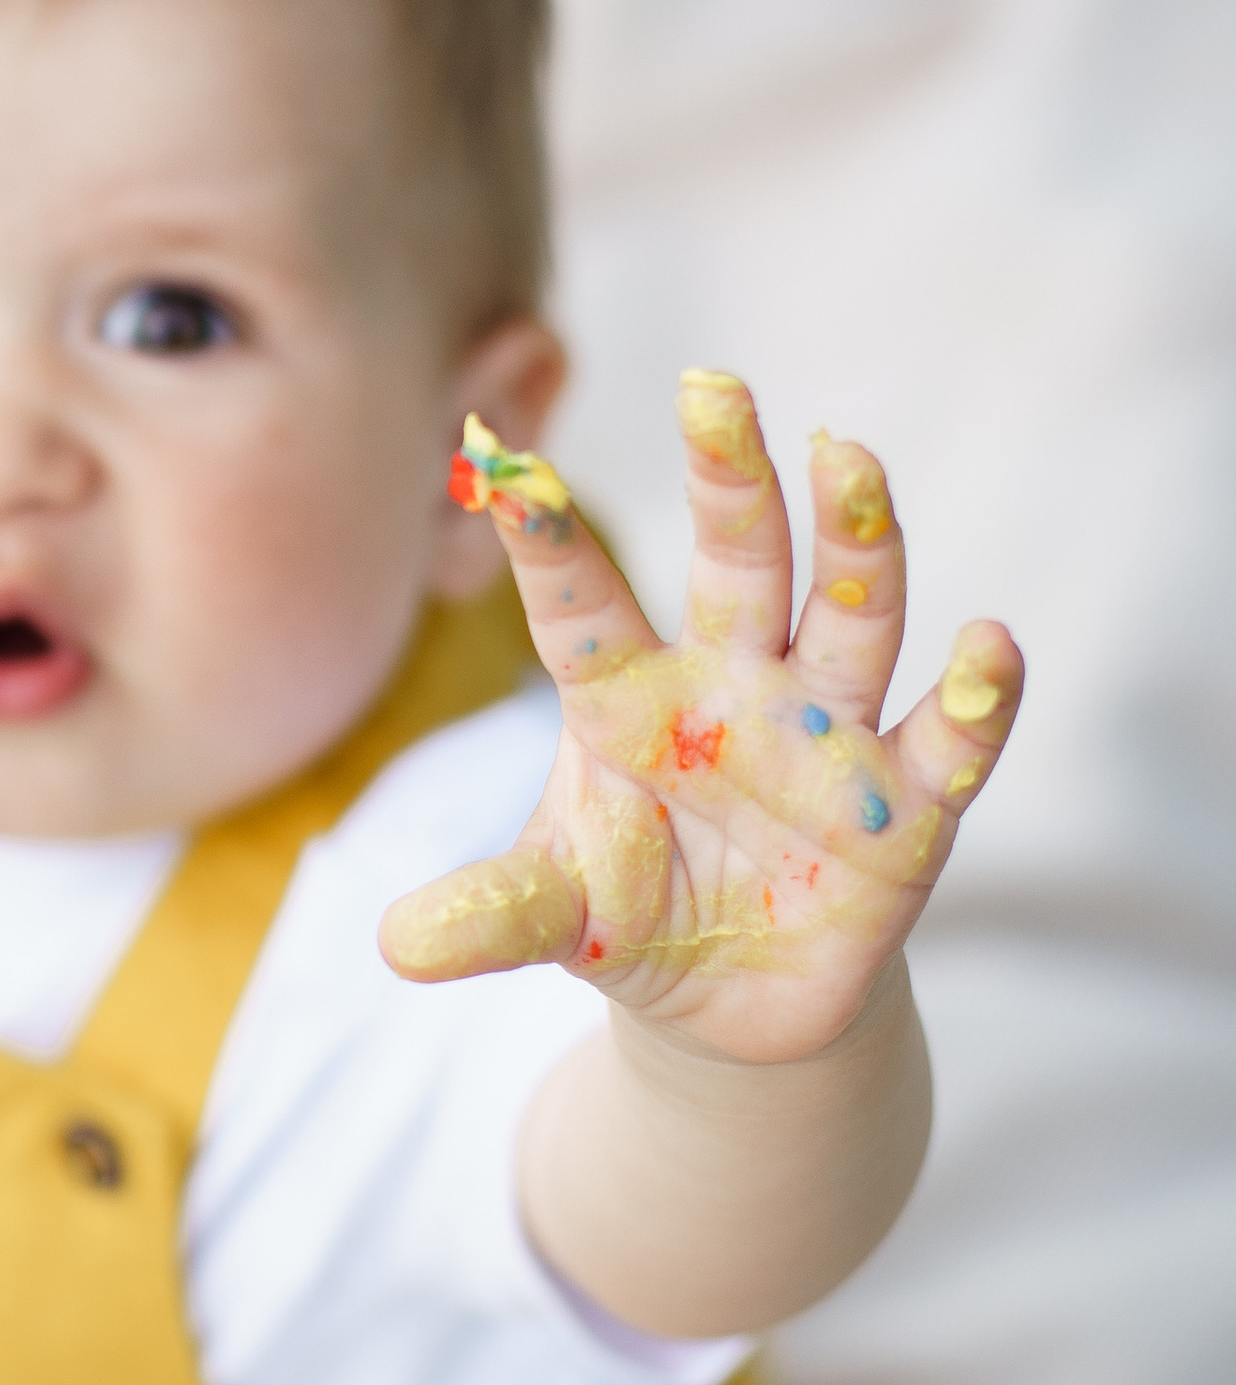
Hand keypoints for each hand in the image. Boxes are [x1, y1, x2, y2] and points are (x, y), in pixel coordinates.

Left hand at [382, 370, 1021, 1066]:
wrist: (733, 998)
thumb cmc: (631, 909)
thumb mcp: (556, 912)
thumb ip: (491, 912)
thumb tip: (394, 947)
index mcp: (629, 696)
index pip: (580, 604)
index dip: (545, 540)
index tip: (500, 464)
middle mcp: (736, 685)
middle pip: (739, 561)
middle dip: (730, 479)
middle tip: (712, 386)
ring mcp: (828, 733)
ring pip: (849, 614)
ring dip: (853, 542)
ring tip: (846, 456)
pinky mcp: (908, 806)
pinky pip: (950, 740)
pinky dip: (974, 696)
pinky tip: (990, 641)